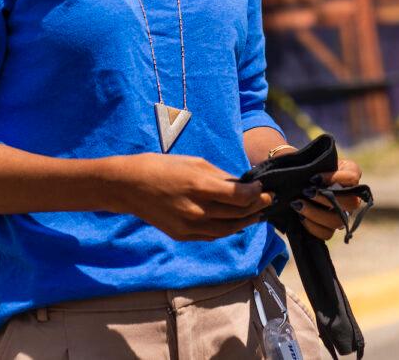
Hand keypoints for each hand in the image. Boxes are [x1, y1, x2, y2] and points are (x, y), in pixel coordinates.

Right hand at [110, 153, 273, 241]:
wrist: (130, 187)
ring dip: (246, 222)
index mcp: (199, 187)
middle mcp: (196, 211)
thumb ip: (220, 177)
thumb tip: (242, 186)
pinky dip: (228, 230)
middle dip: (256, 207)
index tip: (263, 188)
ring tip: (257, 214)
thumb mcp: (194, 163)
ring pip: (228, 229)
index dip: (256, 194)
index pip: (239, 197)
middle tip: (268, 200)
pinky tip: (236, 223)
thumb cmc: (162, 167)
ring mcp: (189, 226)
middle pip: (237, 214)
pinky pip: (213, 235)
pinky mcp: (183, 235)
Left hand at [291, 157, 362, 240]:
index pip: (353, 176)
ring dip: (316, 213)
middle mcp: (350, 195)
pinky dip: (312, 227)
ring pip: (338, 221)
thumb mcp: (306, 158)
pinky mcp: (329, 227)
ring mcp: (341, 213)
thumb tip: (295, 160)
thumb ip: (307, 159)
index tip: (313, 178)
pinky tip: (300, 217)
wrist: (292, 180)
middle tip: (306, 192)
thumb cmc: (301, 165)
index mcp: (349, 173)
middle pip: (351, 203)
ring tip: (297, 205)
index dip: (336, 178)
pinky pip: (327, 234)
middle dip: (326, 198)